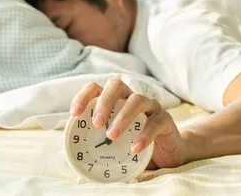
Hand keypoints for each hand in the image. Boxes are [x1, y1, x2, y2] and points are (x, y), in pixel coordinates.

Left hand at [70, 78, 187, 168]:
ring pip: (137, 100)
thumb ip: (97, 143)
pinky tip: (135, 148)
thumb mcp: (113, 145)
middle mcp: (132, 99)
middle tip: (97, 123)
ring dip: (123, 116)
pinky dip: (145, 134)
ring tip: (112, 136)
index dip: (83, 96)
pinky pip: (156, 121)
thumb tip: (73, 154)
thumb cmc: (134, 147)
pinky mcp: (165, 119)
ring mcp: (150, 107)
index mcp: (115, 101)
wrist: (168, 156)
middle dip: (104, 102)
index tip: (75, 113)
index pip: (96, 89)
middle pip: (117, 85)